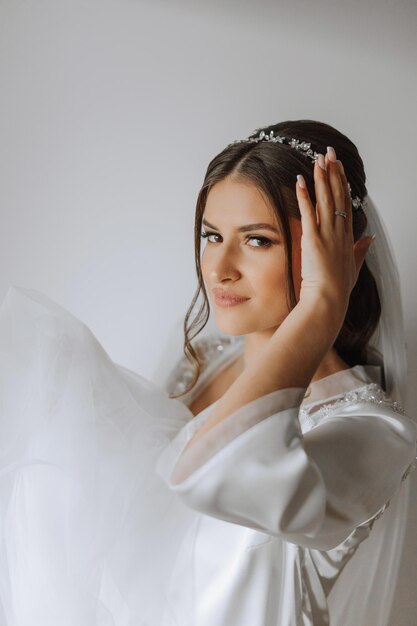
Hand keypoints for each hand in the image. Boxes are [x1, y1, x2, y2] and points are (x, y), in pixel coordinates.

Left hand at [295, 148, 373, 317]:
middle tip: (329, 153)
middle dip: (333, 172)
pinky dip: (304, 196)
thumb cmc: (339, 289)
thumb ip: (361, 251)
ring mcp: (327, 235)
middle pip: (337, 196)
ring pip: (325, 200)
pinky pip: (308, 213)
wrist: (329, 301)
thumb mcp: (354, 268)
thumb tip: (370, 239)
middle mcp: (339, 232)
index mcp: (347, 237)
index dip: (342, 183)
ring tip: (318, 158)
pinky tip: (300, 180)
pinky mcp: (312, 240)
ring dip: (322, 178)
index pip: (345, 204)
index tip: (339, 167)